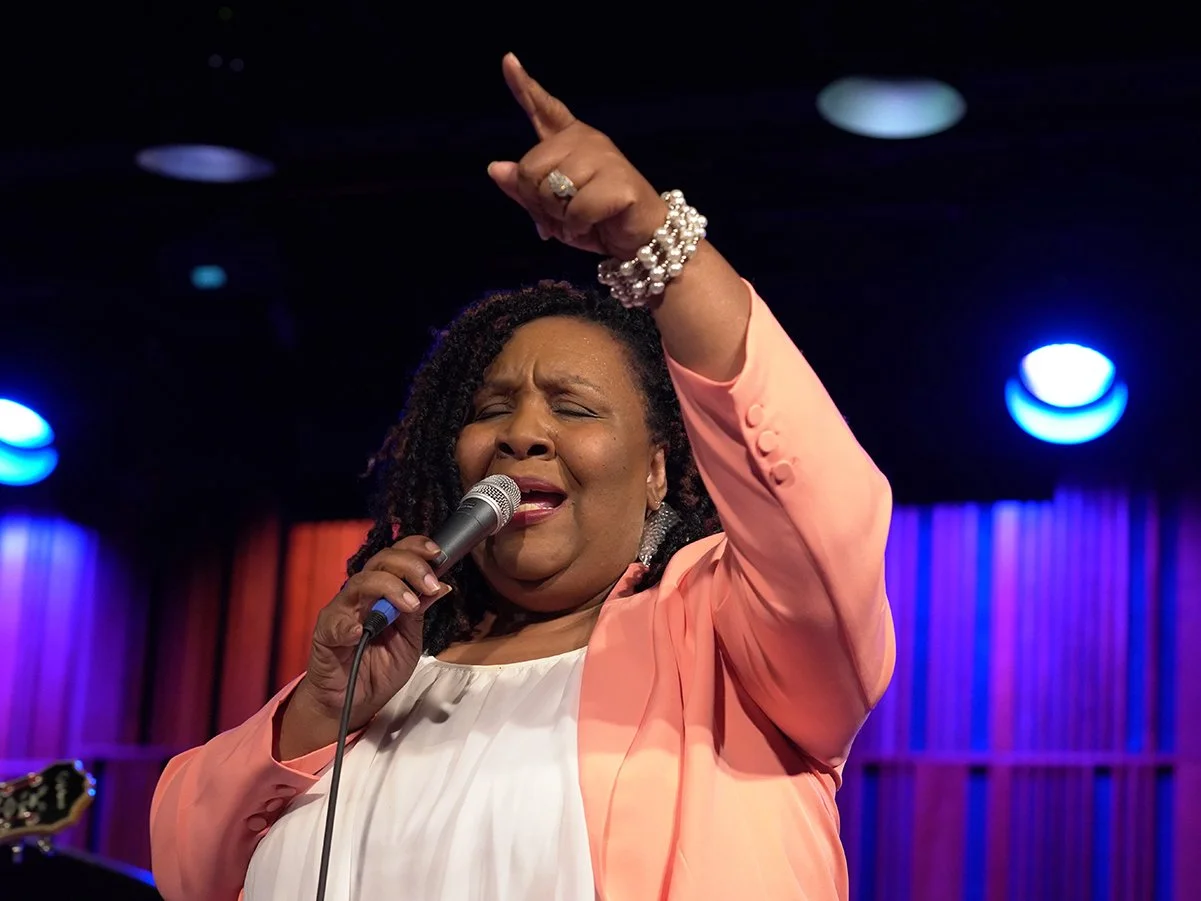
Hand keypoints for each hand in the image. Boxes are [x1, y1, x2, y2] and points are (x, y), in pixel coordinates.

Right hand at [278, 535, 451, 758]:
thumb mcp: (409, 640)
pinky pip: (334, 624)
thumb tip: (442, 586)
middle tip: (430, 585)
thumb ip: (420, 614)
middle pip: (381, 561)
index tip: (438, 554)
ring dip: (389, 588)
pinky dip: (348, 626)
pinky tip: (360, 633)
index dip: (416, 548)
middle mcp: (361, 595)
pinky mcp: (325, 635)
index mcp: (382, 592)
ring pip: (361, 583)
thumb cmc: (379, 669)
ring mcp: (342, 612)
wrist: (353, 703)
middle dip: (410, 566)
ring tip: (409, 606)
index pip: (396, 556)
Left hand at [487, 53, 667, 260]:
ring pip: (550, 191)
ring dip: (558, 219)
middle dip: (536, 203)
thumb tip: (494, 168)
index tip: (508, 60)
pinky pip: (576, 210)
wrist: (640, 238)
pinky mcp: (619, 181)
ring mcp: (604, 158)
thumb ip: (524, 190)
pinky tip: (591, 226)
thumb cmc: (596, 220)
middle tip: (558, 218)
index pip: (543, 108)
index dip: (523, 86)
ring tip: (577, 223)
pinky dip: (577, 229)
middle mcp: (586, 140)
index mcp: (569, 141)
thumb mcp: (552, 210)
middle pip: (529, 168)